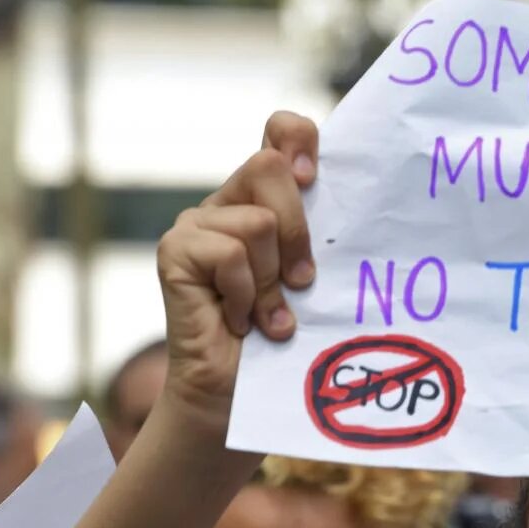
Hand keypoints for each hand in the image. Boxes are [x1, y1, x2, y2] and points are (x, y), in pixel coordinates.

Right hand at [155, 112, 318, 436]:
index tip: (315, 177)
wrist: (239, 396)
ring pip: (257, 222)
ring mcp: (197, 225)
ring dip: (271, 280)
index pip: (281, 131)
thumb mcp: (314, 278)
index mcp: (265, 200)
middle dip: (297, 231)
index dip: (298, 137)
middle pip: (270, 166)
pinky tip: (240, 321)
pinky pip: (230, 253)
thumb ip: (320, 235)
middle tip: (300, 282)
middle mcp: (228, 203)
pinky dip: (246, 295)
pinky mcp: (175, 250)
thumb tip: (353, 196)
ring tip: (266, 314)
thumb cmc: (285, 339)